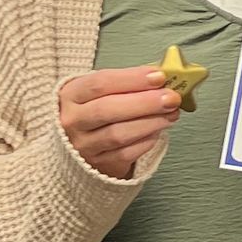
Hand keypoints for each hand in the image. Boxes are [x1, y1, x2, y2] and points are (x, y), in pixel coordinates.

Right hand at [58, 65, 182, 177]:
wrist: (79, 141)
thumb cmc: (95, 108)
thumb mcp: (101, 90)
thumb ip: (127, 83)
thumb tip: (161, 78)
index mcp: (70, 95)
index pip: (99, 83)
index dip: (131, 79)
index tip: (159, 76)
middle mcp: (72, 121)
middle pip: (107, 109)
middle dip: (145, 102)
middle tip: (171, 97)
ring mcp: (83, 145)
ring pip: (118, 134)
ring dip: (150, 122)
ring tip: (171, 113)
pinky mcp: (98, 164)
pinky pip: (126, 154)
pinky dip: (146, 141)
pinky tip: (158, 130)